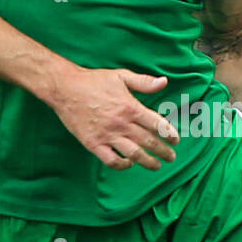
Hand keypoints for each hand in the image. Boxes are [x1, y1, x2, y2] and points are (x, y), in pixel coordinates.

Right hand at [49, 67, 179, 170]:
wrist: (65, 89)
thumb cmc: (93, 81)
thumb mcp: (121, 76)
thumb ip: (143, 82)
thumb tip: (164, 82)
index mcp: (131, 107)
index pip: (157, 124)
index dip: (169, 134)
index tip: (176, 140)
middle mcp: (122, 123)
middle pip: (149, 142)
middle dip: (163, 151)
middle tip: (171, 157)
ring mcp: (108, 135)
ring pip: (134, 154)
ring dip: (148, 162)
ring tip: (156, 166)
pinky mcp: (93, 144)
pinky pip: (111, 160)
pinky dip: (122, 165)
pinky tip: (128, 164)